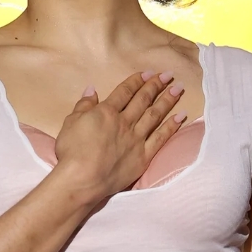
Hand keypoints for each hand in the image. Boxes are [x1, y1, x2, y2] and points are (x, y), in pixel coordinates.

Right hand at [52, 71, 186, 200]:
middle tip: (168, 75)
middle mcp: (125, 122)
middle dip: (156, 86)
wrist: (81, 179)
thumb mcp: (70, 122)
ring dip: (167, 101)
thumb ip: (83, 106)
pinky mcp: (143, 157)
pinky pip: (160, 139)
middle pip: (143, 100)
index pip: (125, 92)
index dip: (137, 81)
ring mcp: (136, 140)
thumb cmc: (71, 151)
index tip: (149, 73)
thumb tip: (92, 90)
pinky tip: (181, 116)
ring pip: (155, 115)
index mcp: (106, 112)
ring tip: (178, 88)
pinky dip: (171, 126)